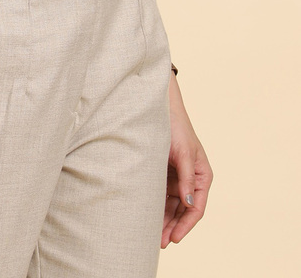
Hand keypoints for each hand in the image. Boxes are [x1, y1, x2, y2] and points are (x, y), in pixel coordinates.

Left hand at [163, 75, 213, 246]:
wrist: (159, 108)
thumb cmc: (175, 126)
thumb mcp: (182, 152)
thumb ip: (186, 177)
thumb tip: (189, 202)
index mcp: (202, 175)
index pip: (196, 207)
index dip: (186, 225)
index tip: (175, 238)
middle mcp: (191, 179)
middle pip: (183, 210)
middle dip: (173, 227)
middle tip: (160, 243)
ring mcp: (177, 178)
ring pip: (172, 206)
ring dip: (164, 220)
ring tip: (153, 236)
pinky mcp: (164, 174)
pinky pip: (161, 196)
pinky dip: (156, 207)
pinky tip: (148, 218)